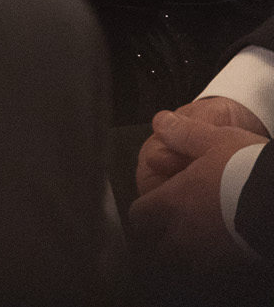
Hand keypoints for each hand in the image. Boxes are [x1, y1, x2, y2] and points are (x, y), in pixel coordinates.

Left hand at [128, 109, 271, 278]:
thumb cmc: (249, 170)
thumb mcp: (216, 139)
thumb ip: (184, 133)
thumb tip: (161, 122)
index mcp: (174, 202)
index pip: (139, 215)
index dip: (144, 210)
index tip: (153, 204)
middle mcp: (186, 232)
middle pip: (160, 245)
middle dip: (163, 235)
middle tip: (177, 221)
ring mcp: (211, 254)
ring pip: (187, 260)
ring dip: (189, 249)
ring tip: (204, 232)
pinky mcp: (234, 264)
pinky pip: (215, 267)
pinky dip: (216, 258)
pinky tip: (229, 241)